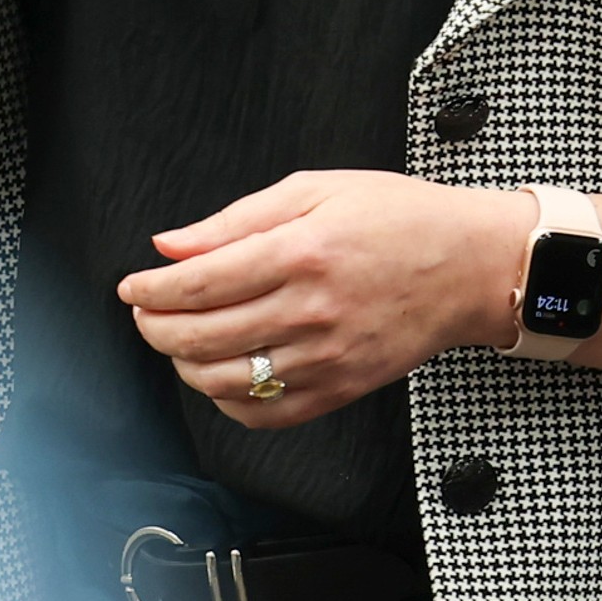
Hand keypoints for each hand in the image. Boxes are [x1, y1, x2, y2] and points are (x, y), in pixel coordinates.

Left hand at [121, 172, 530, 428]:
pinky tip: (223, 372)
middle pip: (199, 336)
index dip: (150, 290)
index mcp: (301, 252)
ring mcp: (326, 358)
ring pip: (223, 380)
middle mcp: (310, 311)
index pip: (198, 284)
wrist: (468, 265)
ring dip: (184, 363)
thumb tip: (170, 245)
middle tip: (146, 312)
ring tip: (180, 339)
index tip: (133, 287)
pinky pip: (265, 412)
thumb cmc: (398, 218)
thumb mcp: (316, 189)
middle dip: (154, 326)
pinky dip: (228, 400)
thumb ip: (236, 219)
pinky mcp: (341, 389)